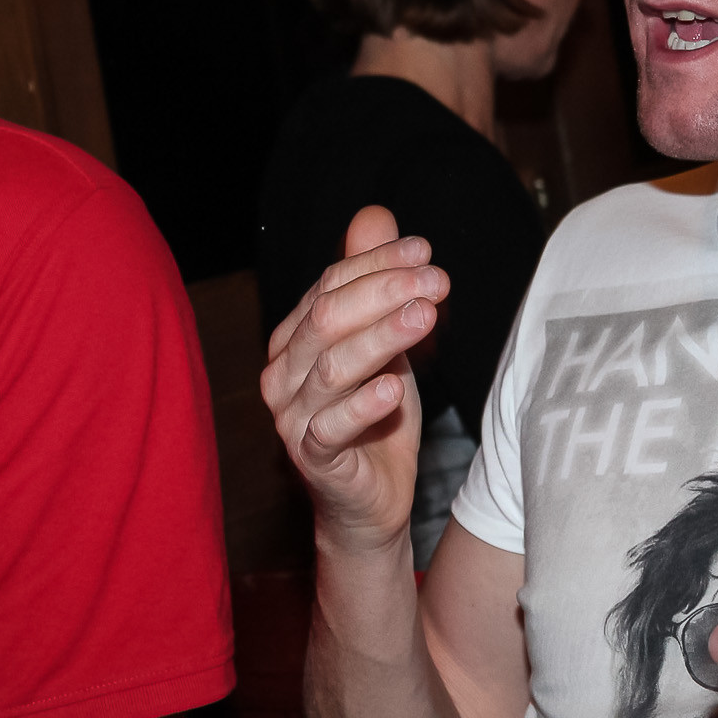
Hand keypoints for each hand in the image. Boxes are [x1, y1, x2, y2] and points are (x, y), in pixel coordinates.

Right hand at [260, 206, 446, 552]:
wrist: (371, 501)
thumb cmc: (375, 417)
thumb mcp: (383, 341)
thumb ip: (374, 282)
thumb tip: (375, 215)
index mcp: (294, 337)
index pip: (328, 285)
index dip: (375, 264)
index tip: (425, 251)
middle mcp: (283, 372)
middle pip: (326, 319)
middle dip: (382, 291)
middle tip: (434, 280)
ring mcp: (292, 418)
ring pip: (332, 368)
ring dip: (380, 337)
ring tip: (424, 315)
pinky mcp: (312, 460)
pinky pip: (331, 429)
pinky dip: (363, 407)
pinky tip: (396, 388)